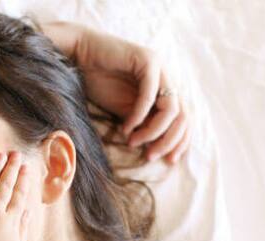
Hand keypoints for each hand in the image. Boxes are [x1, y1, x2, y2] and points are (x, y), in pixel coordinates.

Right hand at [74, 26, 188, 163]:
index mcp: (165, 89)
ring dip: (154, 131)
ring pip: (172, 108)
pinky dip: (139, 116)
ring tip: (134, 142)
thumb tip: (155, 147)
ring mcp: (160, 67)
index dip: (180, 141)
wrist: (79, 57)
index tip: (168, 160)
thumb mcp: (124, 111)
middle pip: (184, 116)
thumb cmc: (97, 83)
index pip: (184, 118)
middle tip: (150, 156)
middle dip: (170, 141)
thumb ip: (142, 123)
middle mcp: (167, 78)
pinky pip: (150, 96)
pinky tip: (126, 128)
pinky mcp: (147, 61)